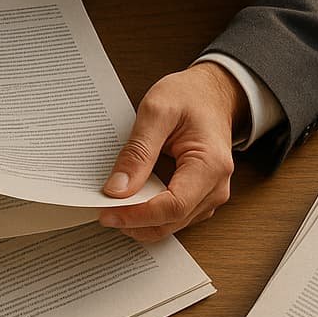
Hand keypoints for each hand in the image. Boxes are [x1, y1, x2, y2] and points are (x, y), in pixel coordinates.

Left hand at [99, 62, 246, 240]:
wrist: (211, 93)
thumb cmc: (189, 96)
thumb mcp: (157, 112)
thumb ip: (137, 151)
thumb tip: (117, 189)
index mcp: (210, 165)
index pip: (172, 206)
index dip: (137, 216)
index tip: (107, 214)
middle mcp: (215, 186)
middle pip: (171, 221)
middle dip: (134, 222)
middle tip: (102, 212)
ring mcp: (209, 194)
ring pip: (171, 223)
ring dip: (140, 221)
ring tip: (111, 206)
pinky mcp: (199, 195)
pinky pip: (173, 215)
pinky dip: (148, 214)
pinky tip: (128, 203)